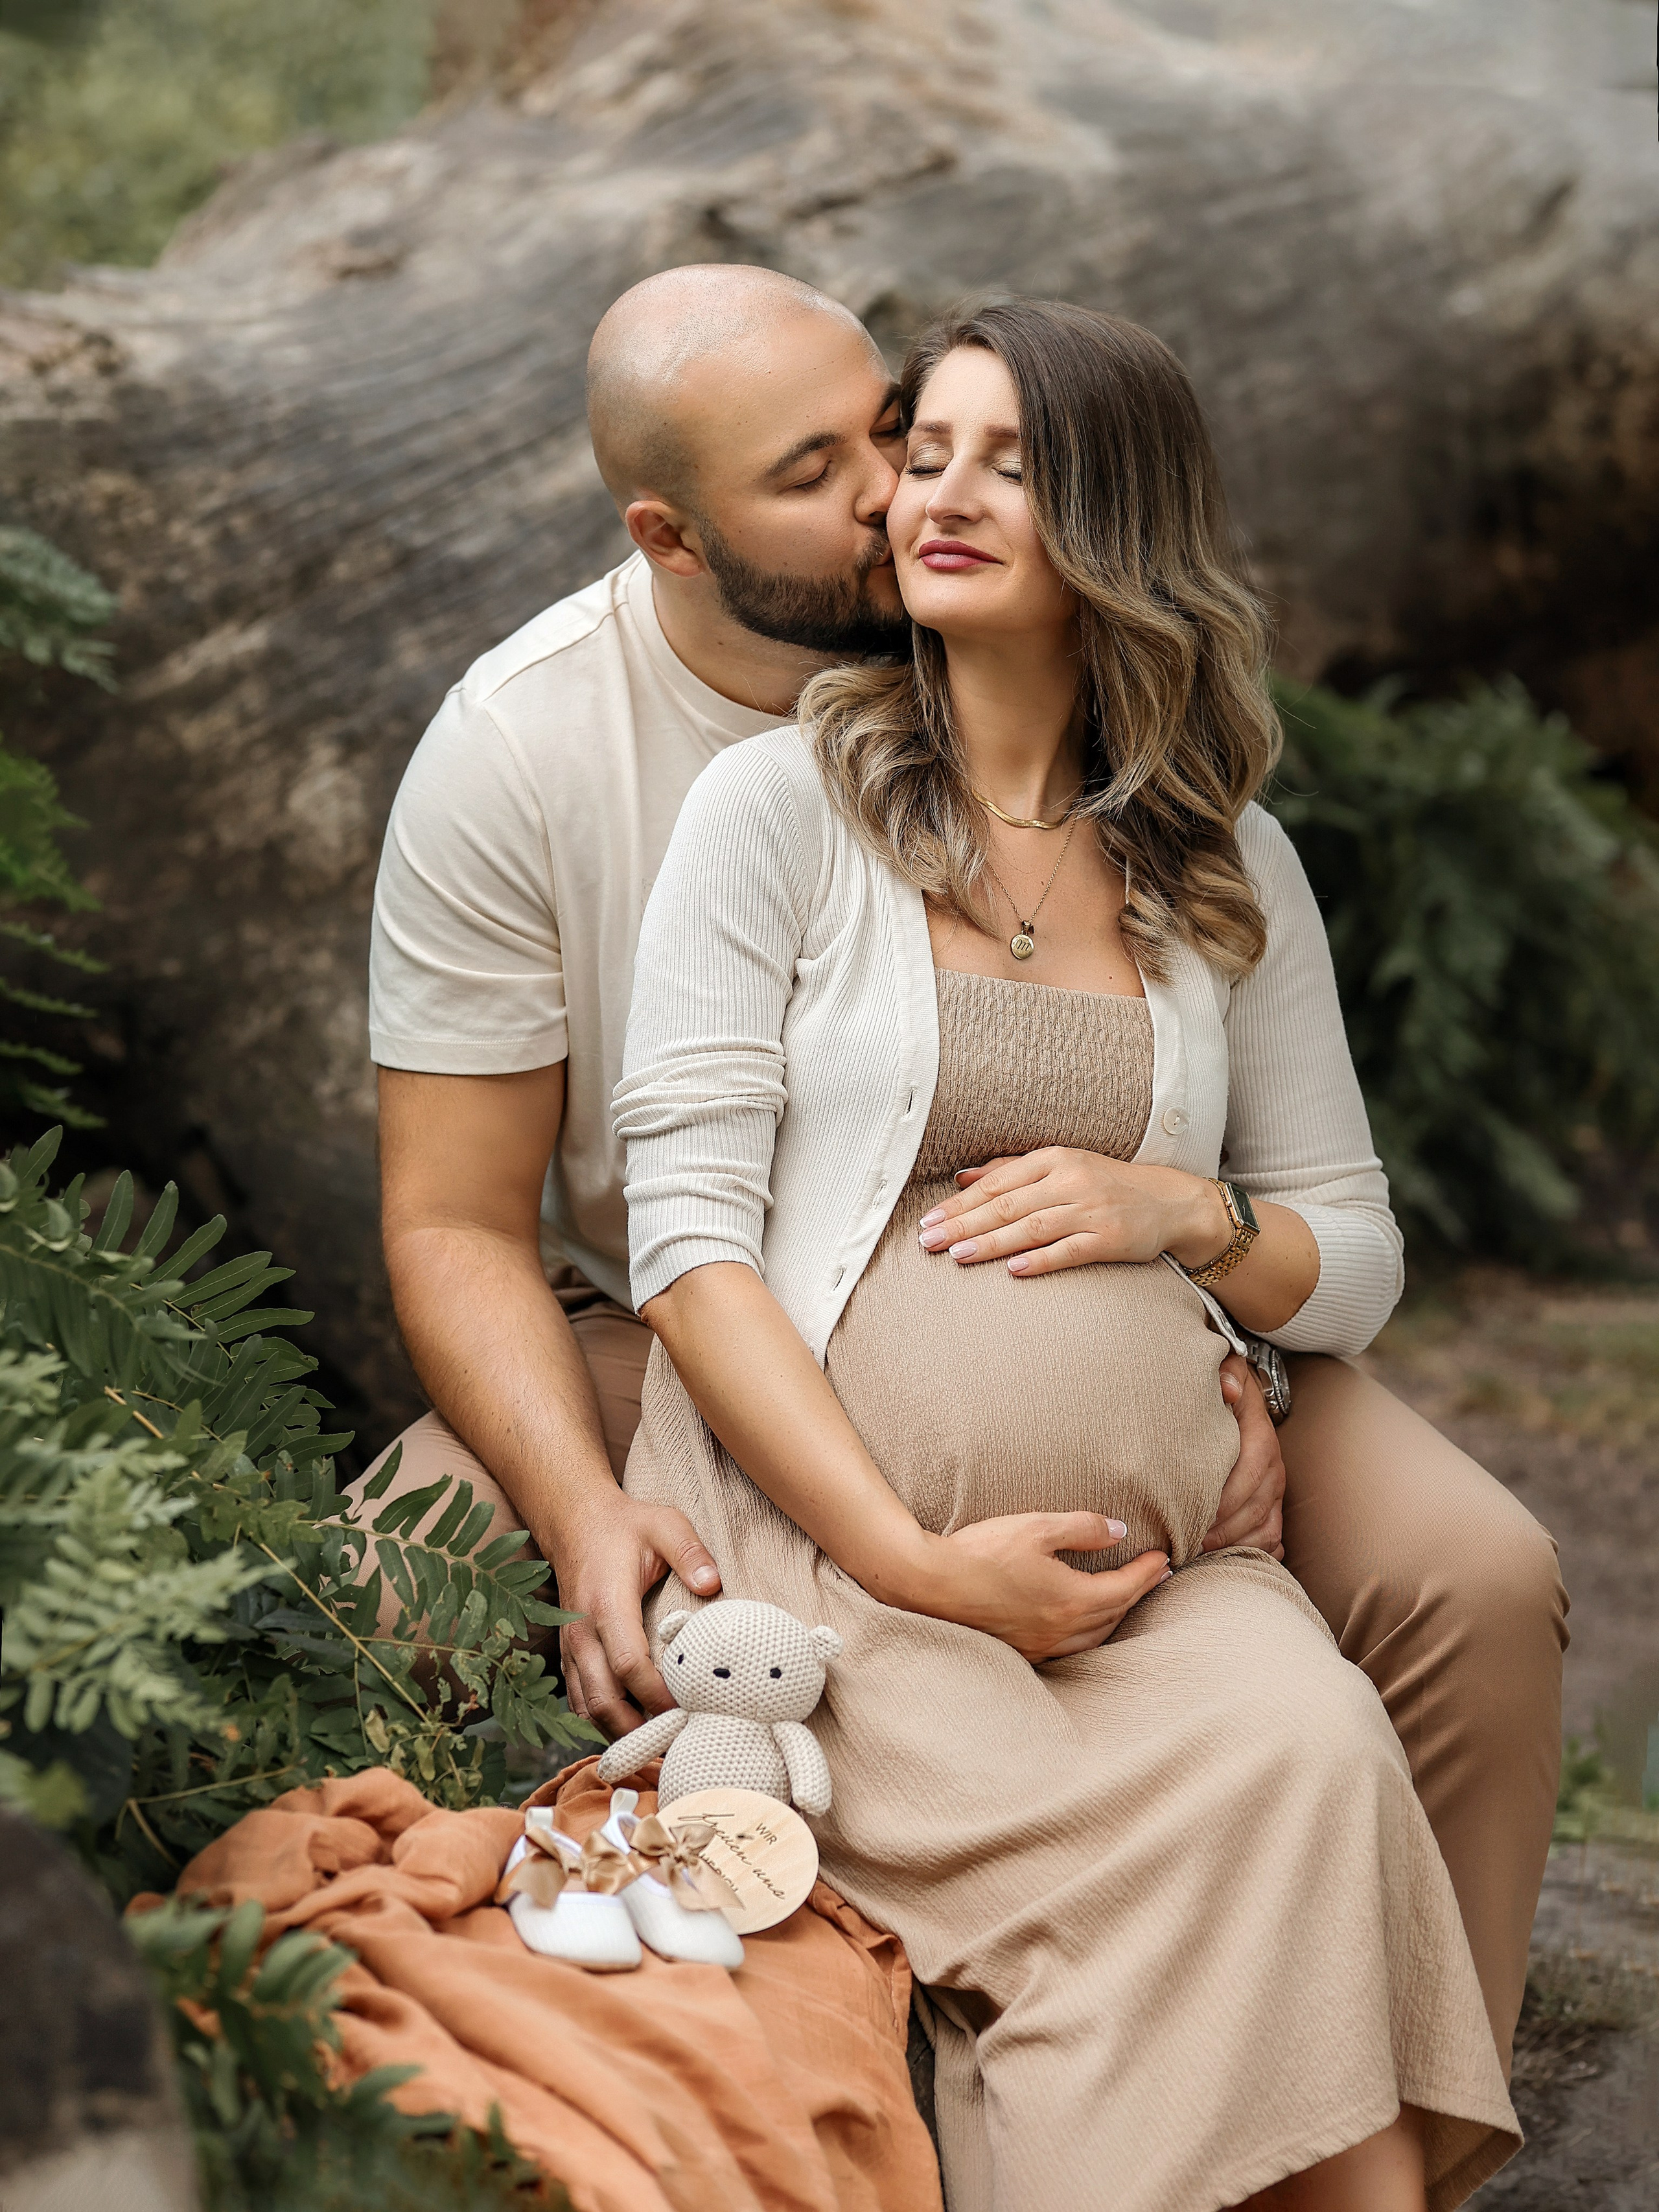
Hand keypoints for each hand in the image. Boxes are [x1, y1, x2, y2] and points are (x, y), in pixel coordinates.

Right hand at [550, 1493, 721, 1738]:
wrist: (575, 1521)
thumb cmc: (624, 1526)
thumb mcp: (664, 1524)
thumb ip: (691, 1552)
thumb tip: (713, 1584)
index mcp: (607, 1604)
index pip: (627, 1664)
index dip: (655, 1696)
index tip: (686, 1712)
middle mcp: (582, 1632)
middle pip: (603, 1700)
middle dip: (637, 1731)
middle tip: (676, 1746)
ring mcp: (571, 1646)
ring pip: (587, 1707)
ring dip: (619, 1733)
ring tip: (658, 1747)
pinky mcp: (569, 1653)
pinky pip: (580, 1699)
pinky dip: (603, 1720)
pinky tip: (633, 1728)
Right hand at [904, 1511, 1170, 1663]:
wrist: (932, 1585)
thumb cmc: (983, 1552)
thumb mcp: (1036, 1527)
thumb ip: (1082, 1528)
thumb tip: (1119, 1531)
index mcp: (1071, 1599)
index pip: (1124, 1587)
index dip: (1148, 1572)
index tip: (1164, 1558)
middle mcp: (1062, 1629)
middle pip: (1115, 1613)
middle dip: (1139, 1593)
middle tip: (1157, 1576)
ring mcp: (1041, 1644)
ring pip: (1095, 1636)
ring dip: (1117, 1616)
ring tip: (1127, 1599)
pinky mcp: (1022, 1650)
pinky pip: (1071, 1648)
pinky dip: (1090, 1633)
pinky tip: (1085, 1624)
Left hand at [917, 1148, 1229, 1274]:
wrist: (1169, 1202)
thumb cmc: (1106, 1184)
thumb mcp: (1061, 1166)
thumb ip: (1012, 1171)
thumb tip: (962, 1178)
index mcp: (1055, 1159)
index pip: (997, 1182)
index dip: (960, 1203)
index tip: (930, 1220)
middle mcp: (1071, 1180)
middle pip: (1008, 1204)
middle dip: (964, 1224)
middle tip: (930, 1242)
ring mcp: (1091, 1209)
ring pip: (1032, 1226)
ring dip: (992, 1242)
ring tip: (959, 1255)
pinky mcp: (1110, 1238)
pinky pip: (1069, 1250)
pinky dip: (1040, 1260)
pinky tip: (1012, 1270)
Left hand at [1200, 1356, 1284, 1557]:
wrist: (1244, 1398)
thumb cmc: (1224, 1390)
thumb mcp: (1226, 1372)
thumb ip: (1225, 1375)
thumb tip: (1226, 1388)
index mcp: (1261, 1440)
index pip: (1248, 1476)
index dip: (1221, 1501)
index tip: (1189, 1516)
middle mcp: (1274, 1469)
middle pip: (1253, 1510)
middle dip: (1219, 1532)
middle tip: (1183, 1545)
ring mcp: (1277, 1492)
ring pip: (1263, 1530)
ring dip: (1231, 1547)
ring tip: (1195, 1556)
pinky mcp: (1274, 1507)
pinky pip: (1271, 1539)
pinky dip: (1249, 1553)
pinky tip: (1221, 1561)